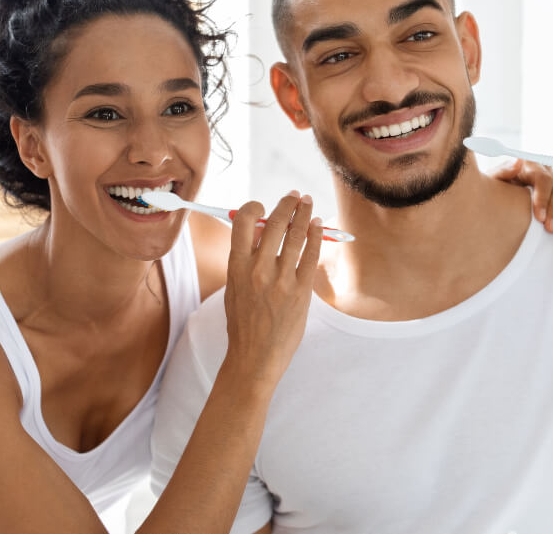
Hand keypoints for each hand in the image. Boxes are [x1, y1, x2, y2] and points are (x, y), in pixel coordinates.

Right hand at [222, 191, 322, 385]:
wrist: (254, 358)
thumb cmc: (244, 324)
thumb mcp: (234, 289)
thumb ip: (244, 261)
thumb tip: (258, 233)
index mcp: (236, 267)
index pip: (242, 223)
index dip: (254, 208)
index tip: (263, 205)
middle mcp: (257, 269)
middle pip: (274, 223)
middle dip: (286, 204)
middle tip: (295, 196)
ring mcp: (280, 279)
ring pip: (295, 234)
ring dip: (304, 214)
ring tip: (308, 203)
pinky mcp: (300, 290)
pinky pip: (311, 254)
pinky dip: (316, 235)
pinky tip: (318, 226)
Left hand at [490, 159, 552, 232]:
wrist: (500, 200)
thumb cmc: (497, 192)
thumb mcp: (494, 182)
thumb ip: (503, 172)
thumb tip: (517, 162)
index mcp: (529, 167)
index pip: (542, 179)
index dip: (543, 198)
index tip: (540, 218)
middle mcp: (546, 171)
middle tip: (551, 229)